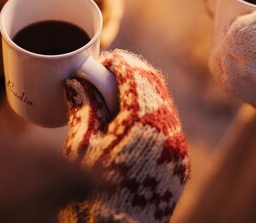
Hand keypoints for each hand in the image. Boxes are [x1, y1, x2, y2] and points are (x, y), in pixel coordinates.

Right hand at [61, 50, 189, 222]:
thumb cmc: (93, 193)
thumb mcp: (83, 146)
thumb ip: (84, 108)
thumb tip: (76, 82)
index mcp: (142, 122)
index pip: (135, 74)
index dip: (117, 63)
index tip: (102, 61)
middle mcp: (168, 130)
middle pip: (154, 83)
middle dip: (131, 74)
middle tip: (107, 76)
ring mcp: (177, 147)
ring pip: (163, 102)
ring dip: (142, 92)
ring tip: (115, 97)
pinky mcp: (180, 162)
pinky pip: (169, 125)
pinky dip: (151, 113)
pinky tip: (129, 120)